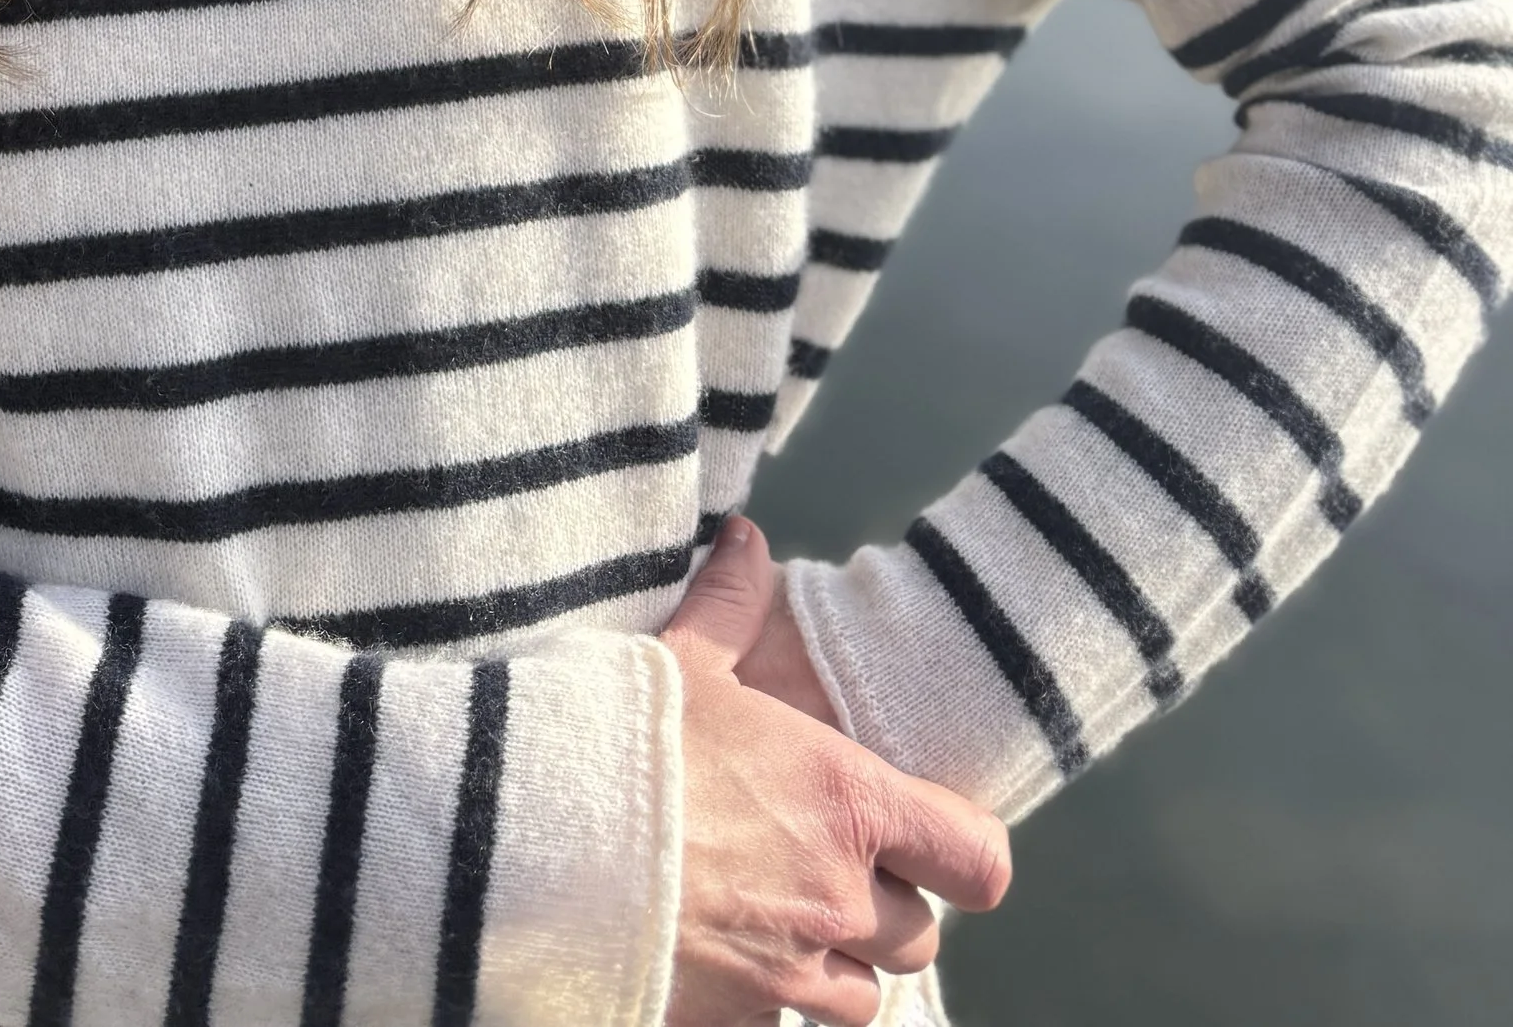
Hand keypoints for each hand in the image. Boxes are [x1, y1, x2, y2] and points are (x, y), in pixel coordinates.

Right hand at [659, 519, 1009, 1026]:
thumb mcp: (681, 661)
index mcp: (847, 803)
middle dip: (888, 906)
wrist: (539, 843)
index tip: (936, 837)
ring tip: (789, 919)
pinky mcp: (738, 1020)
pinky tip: (732, 961)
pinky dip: (775, 1003)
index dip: (967, 851)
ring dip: (843, 962)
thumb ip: (731, 603)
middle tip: (831, 866)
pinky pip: (788, 1026)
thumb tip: (749, 538)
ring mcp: (791, 972)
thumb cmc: (624, 744)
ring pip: (867, 994)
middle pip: (921, 933)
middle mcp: (839, 897)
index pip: (976, 858)